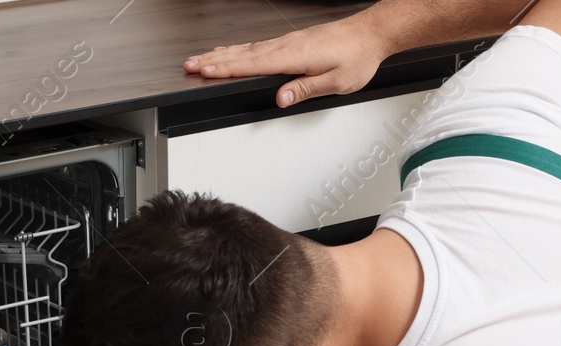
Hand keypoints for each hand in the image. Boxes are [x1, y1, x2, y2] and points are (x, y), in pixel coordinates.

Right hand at [183, 15, 387, 106]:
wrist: (372, 33)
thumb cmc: (358, 56)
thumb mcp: (336, 81)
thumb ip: (305, 88)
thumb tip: (281, 97)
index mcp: (295, 56)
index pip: (252, 64)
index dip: (226, 68)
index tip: (204, 70)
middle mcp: (287, 45)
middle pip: (242, 54)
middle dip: (214, 60)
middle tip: (189, 65)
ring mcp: (288, 41)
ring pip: (247, 48)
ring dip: (222, 54)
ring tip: (200, 59)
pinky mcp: (291, 41)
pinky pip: (257, 46)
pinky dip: (239, 49)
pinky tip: (232, 51)